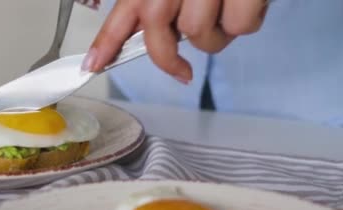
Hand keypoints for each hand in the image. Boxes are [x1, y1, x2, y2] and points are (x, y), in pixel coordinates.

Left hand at [82, 0, 269, 82]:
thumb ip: (157, 0)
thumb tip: (142, 32)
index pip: (124, 12)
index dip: (106, 42)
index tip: (93, 64)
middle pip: (157, 31)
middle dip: (168, 58)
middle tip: (181, 69)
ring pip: (199, 33)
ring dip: (215, 36)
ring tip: (226, 11)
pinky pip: (239, 26)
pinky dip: (246, 23)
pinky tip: (248, 3)